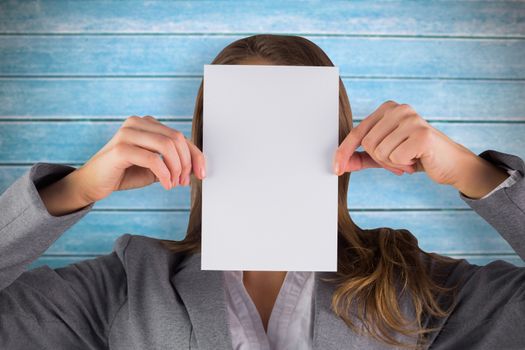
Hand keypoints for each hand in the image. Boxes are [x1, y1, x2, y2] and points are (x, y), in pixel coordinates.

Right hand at [39, 116, 205, 214]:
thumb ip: (173, 163)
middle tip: (184, 182)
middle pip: (176, 139)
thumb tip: (197, 167)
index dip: (195, 155)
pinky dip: (164, 174)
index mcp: (147, 124)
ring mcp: (128, 133)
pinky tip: (166, 185)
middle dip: (186, 163)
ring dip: (176, 168)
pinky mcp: (121, 148)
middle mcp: (137, 123)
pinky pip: (152, 159)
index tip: (202, 173)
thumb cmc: (124, 173)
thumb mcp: (155, 167)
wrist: (93, 183)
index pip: (180, 136)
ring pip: (167, 146)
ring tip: (174, 183)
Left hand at [332, 101, 508, 198]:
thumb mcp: (384, 156)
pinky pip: (394, 157)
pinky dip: (402, 166)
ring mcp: (411, 119)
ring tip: (408, 160)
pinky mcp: (421, 134)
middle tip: (397, 161)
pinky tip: (415, 161)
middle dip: (379, 160)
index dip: (344, 151)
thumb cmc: (415, 156)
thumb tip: (341, 164)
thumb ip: (362, 158)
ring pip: (379, 151)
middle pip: (367, 143)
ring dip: (392, 164)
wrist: (449, 163)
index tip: (336, 169)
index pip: (357, 132)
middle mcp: (398, 109)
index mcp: (387, 109)